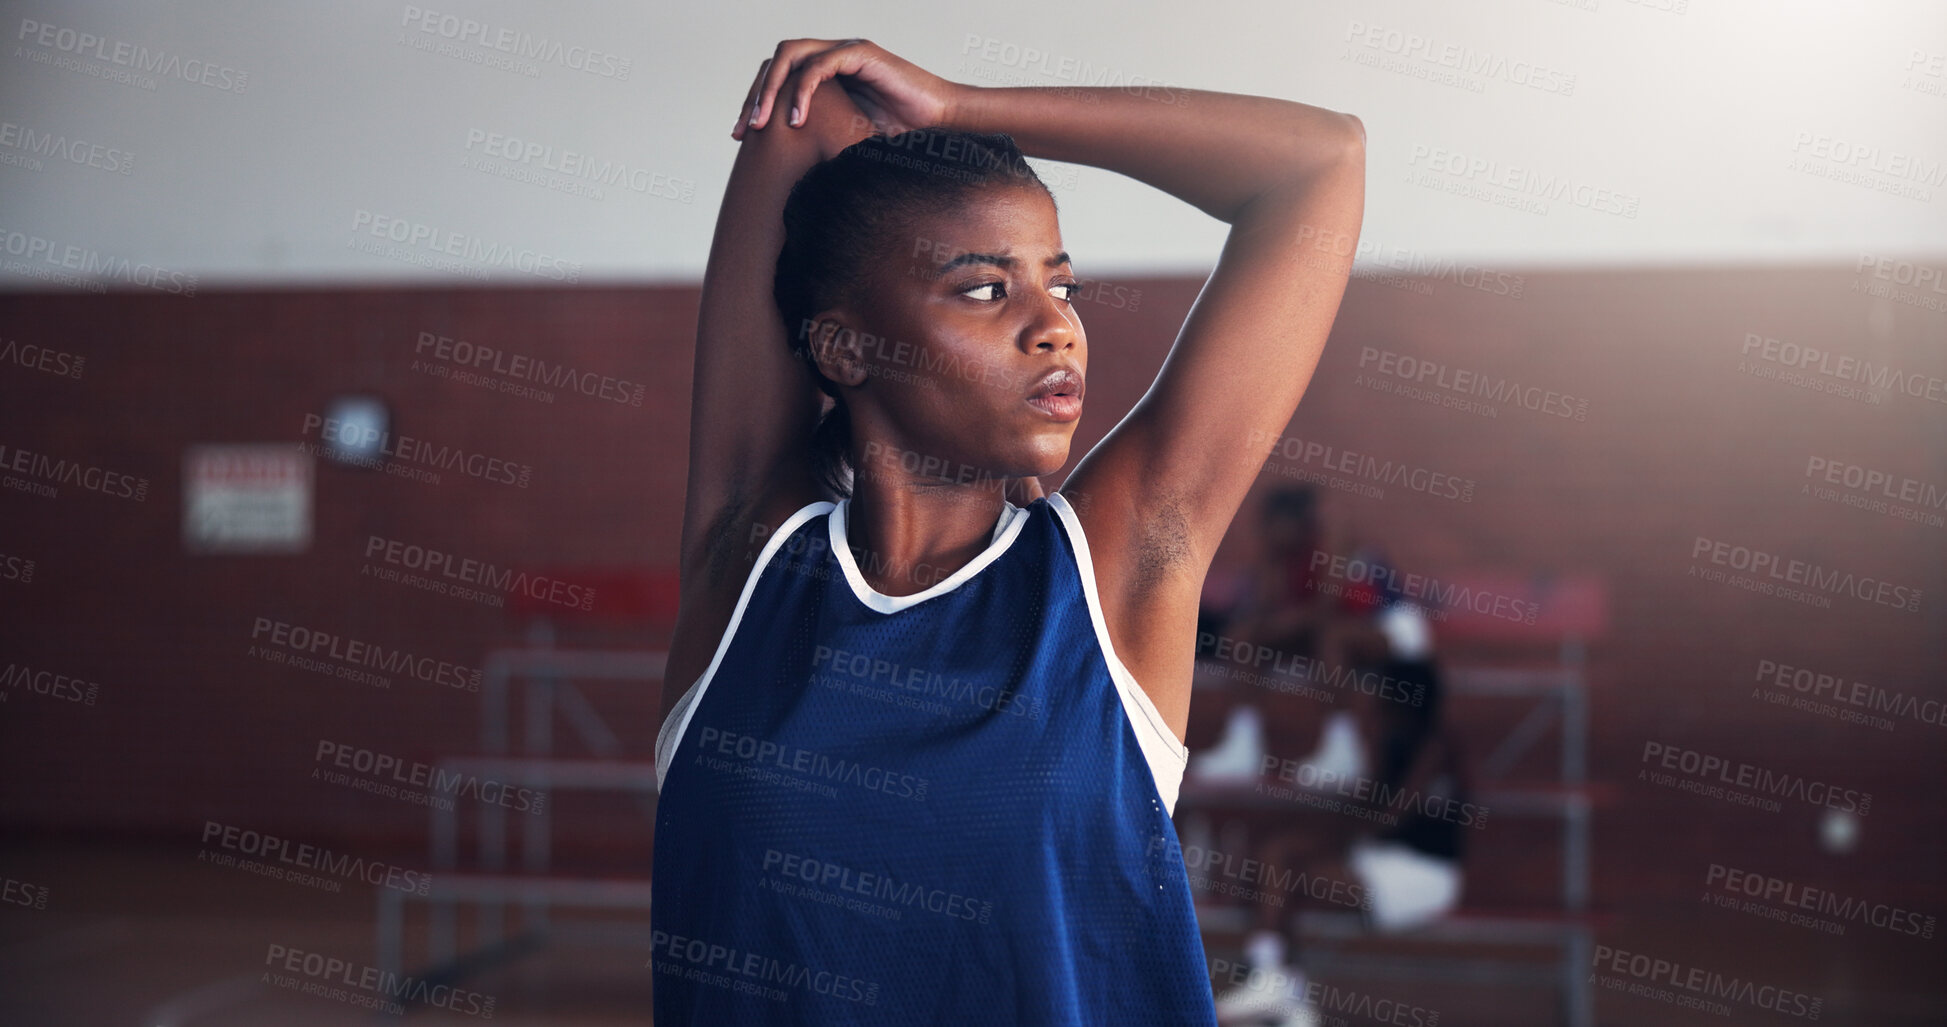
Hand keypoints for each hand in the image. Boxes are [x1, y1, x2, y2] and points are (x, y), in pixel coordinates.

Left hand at [732, 38, 960, 141]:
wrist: (939, 121)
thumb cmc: (900, 133)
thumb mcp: (845, 139)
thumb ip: (817, 140)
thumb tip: (783, 174)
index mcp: (824, 74)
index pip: (776, 76)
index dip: (754, 102)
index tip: (741, 136)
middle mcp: (830, 56)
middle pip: (776, 63)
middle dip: (754, 96)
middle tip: (743, 132)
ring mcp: (844, 52)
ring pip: (791, 56)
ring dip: (771, 90)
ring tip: (761, 124)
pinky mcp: (861, 55)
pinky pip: (820, 65)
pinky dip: (803, 91)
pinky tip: (795, 120)